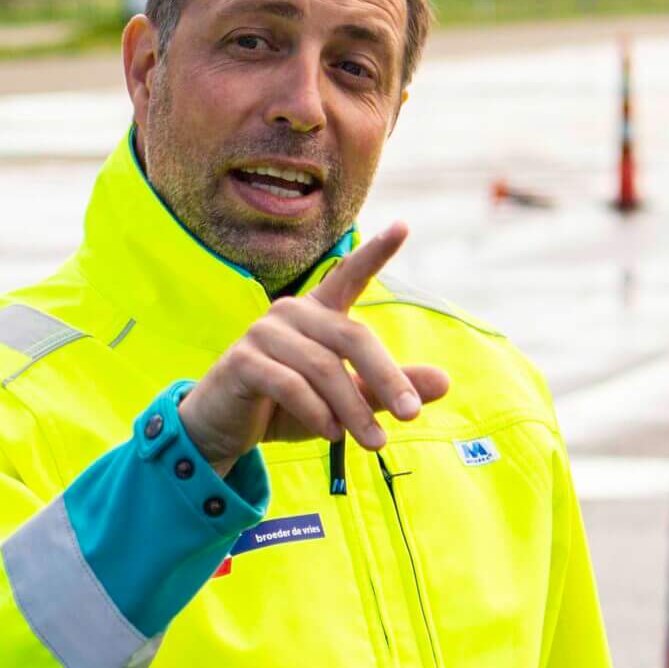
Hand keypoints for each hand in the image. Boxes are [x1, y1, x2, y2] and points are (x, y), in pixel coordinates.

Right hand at [177, 222, 451, 473]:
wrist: (224, 429)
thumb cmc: (286, 407)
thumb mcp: (346, 402)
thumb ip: (388, 389)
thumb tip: (444, 383)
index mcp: (318, 313)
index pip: (349, 274)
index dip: (376, 251)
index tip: (405, 225)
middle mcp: (292, 312)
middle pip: (352, 337)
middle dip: (386, 378)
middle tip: (413, 415)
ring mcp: (264, 333)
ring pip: (323, 368)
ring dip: (354, 410)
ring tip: (374, 442)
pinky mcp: (243, 360)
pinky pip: (289, 384)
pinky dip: (317, 412)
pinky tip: (332, 434)